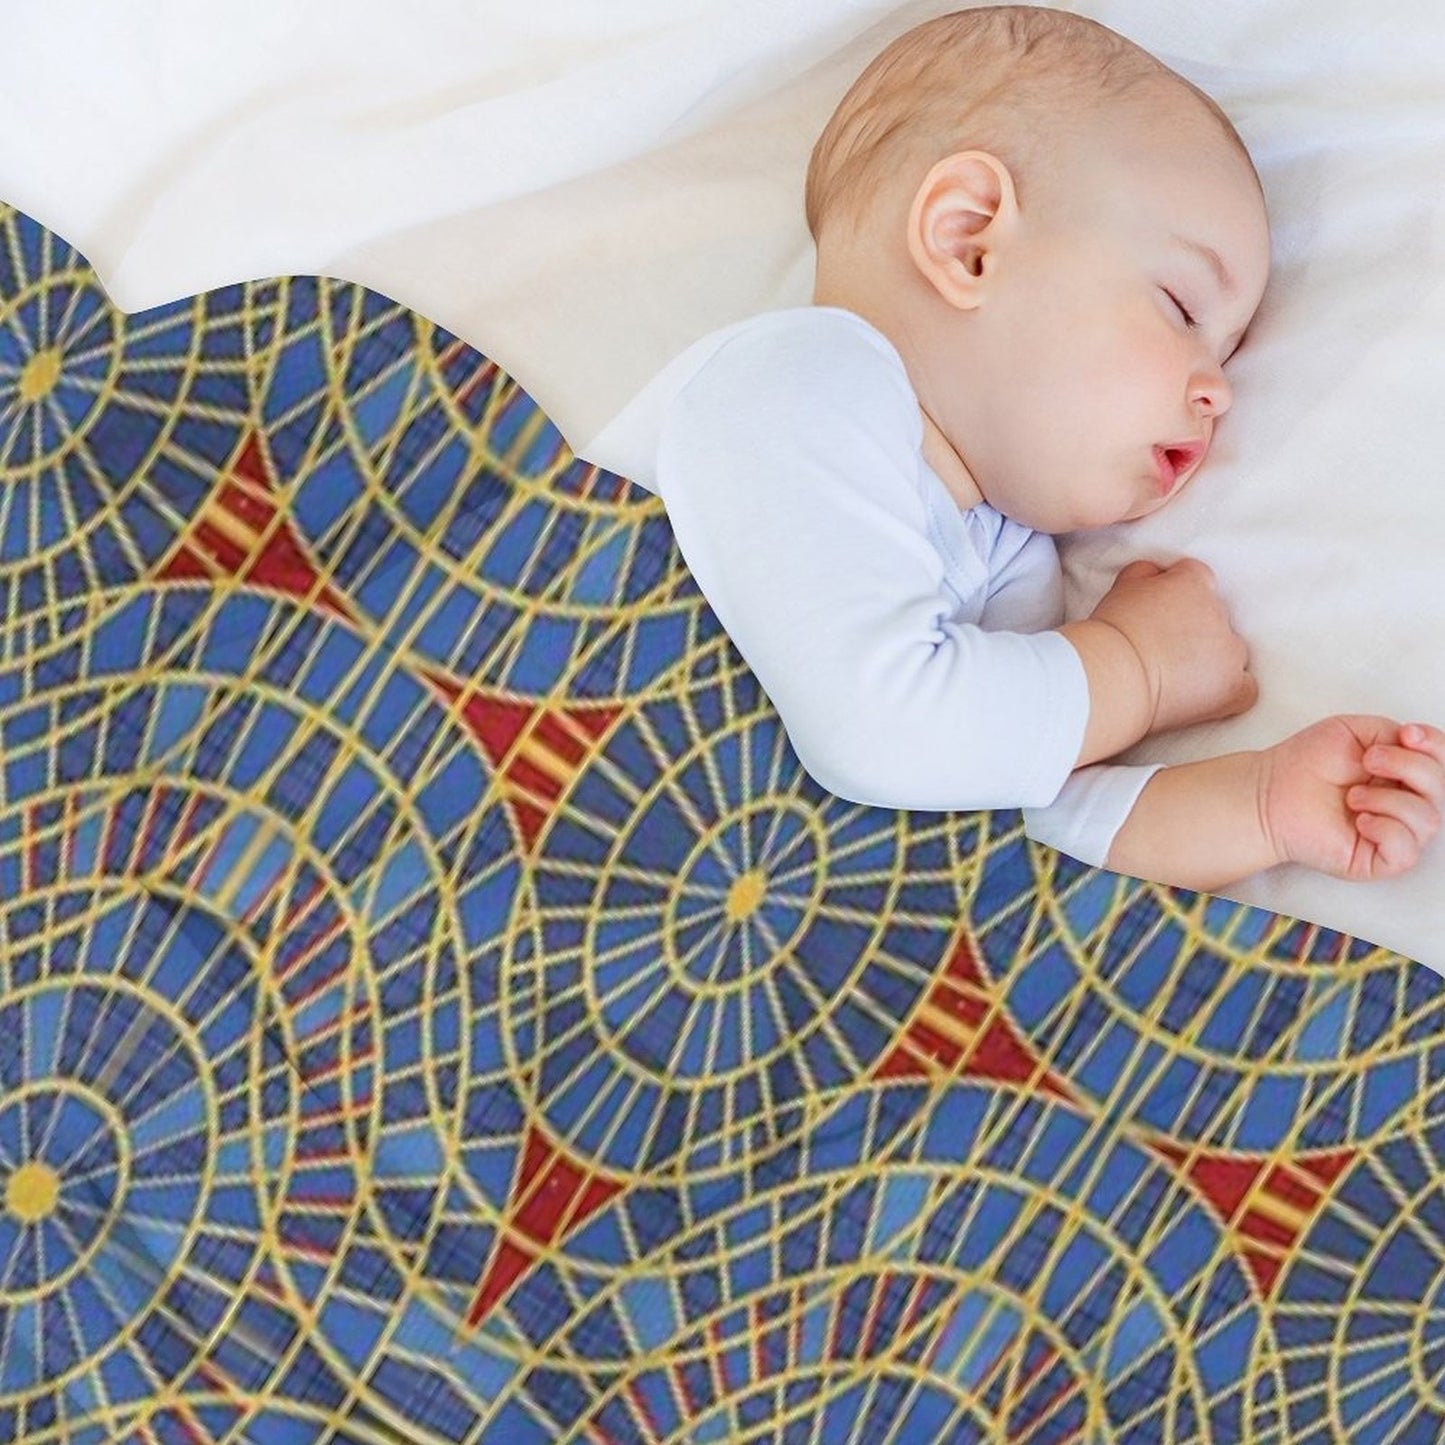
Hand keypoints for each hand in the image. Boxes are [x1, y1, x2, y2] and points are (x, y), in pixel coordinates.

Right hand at [1090, 558, 1256, 734]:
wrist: (1113, 675)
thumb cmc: (1111, 633)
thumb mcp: (1122, 586)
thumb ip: (1146, 574)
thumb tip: (1157, 574)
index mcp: (1193, 582)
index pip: (1197, 579)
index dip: (1178, 596)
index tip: (1161, 613)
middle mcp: (1218, 612)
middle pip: (1215, 617)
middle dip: (1195, 630)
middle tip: (1162, 648)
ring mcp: (1229, 651)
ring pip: (1231, 651)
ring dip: (1212, 659)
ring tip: (1178, 676)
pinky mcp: (1232, 687)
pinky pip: (1246, 687)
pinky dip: (1231, 691)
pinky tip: (1208, 696)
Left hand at [1260, 717, 1444, 879]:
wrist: (1270, 792)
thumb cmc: (1306, 764)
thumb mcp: (1354, 732)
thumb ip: (1393, 733)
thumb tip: (1417, 745)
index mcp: (1404, 774)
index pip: (1443, 763)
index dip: (1436, 746)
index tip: (1407, 734)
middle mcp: (1405, 804)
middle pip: (1442, 789)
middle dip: (1409, 767)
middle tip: (1368, 761)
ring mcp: (1394, 833)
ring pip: (1428, 820)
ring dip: (1388, 800)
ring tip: (1352, 796)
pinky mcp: (1378, 860)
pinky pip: (1406, 851)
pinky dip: (1386, 830)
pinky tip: (1359, 820)